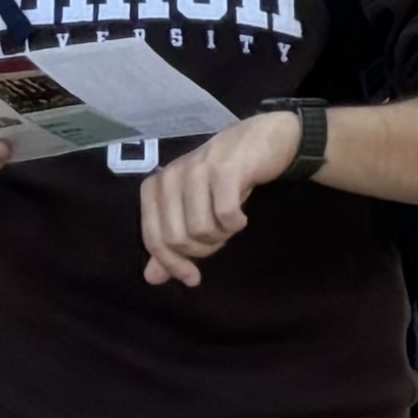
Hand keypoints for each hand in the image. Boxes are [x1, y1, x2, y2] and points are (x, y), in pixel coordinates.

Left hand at [135, 114, 298, 288]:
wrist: (264, 138)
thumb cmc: (226, 176)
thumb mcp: (194, 209)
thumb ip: (172, 243)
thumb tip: (152, 279)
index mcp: (155, 187)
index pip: (154, 239)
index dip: (172, 264)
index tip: (193, 278)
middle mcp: (170, 177)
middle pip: (177, 239)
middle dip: (202, 250)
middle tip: (220, 239)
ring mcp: (197, 171)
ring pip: (200, 230)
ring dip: (221, 236)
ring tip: (230, 223)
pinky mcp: (225, 170)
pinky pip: (225, 216)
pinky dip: (236, 224)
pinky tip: (241, 216)